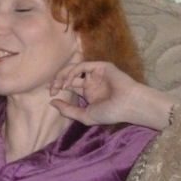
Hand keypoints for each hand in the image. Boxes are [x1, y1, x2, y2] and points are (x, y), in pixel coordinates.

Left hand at [50, 61, 176, 129]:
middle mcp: (91, 82)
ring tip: (59, 86)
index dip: (58, 87)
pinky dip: (73, 72)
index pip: (69, 85)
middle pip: (69, 76)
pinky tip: (69, 82)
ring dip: (63, 75)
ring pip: (74, 68)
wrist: (128, 105)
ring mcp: (96, 73)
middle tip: (52, 89)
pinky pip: (82, 65)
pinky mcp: (101, 66)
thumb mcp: (84, 115)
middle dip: (57, 80)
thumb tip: (51, 103)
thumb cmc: (110, 113)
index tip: (51, 95)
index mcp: (88, 92)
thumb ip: (67, 110)